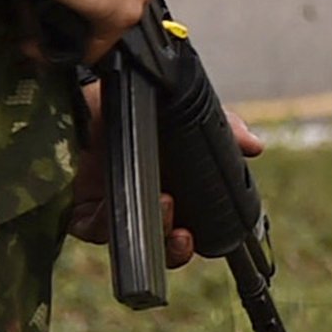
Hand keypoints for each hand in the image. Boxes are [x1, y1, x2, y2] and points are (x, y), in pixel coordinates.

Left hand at [67, 85, 268, 268]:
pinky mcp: (76, 204)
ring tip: (164, 203)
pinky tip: (113, 207)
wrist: (98, 83)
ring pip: (129, 236)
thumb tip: (254, 146)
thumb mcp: (184, 111)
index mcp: (168, 185)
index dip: (192, 240)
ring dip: (147, 228)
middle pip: (158, 242)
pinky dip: (103, 223)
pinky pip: (90, 227)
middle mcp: (140, 198)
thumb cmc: (139, 98)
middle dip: (173, 248)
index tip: (198, 235)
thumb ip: (222, 127)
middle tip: (183, 235)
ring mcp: (108, 203)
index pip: (185, 224)